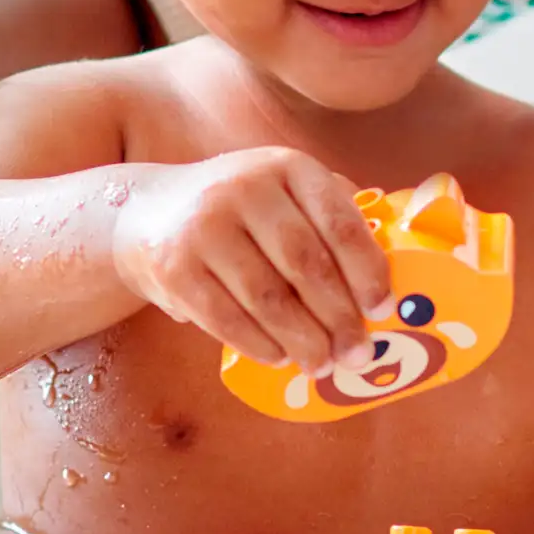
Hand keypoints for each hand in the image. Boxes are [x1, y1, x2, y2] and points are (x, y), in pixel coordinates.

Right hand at [111, 148, 393, 376]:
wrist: (148, 213)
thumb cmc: (240, 212)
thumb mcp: (284, 192)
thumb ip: (332, 217)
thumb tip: (386, 279)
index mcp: (287, 167)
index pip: (339, 222)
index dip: (367, 271)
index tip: (384, 310)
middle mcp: (245, 188)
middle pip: (306, 264)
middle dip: (339, 317)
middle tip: (359, 354)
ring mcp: (205, 226)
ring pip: (267, 297)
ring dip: (302, 340)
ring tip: (323, 366)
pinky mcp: (174, 266)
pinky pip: (226, 317)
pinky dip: (258, 344)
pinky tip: (279, 358)